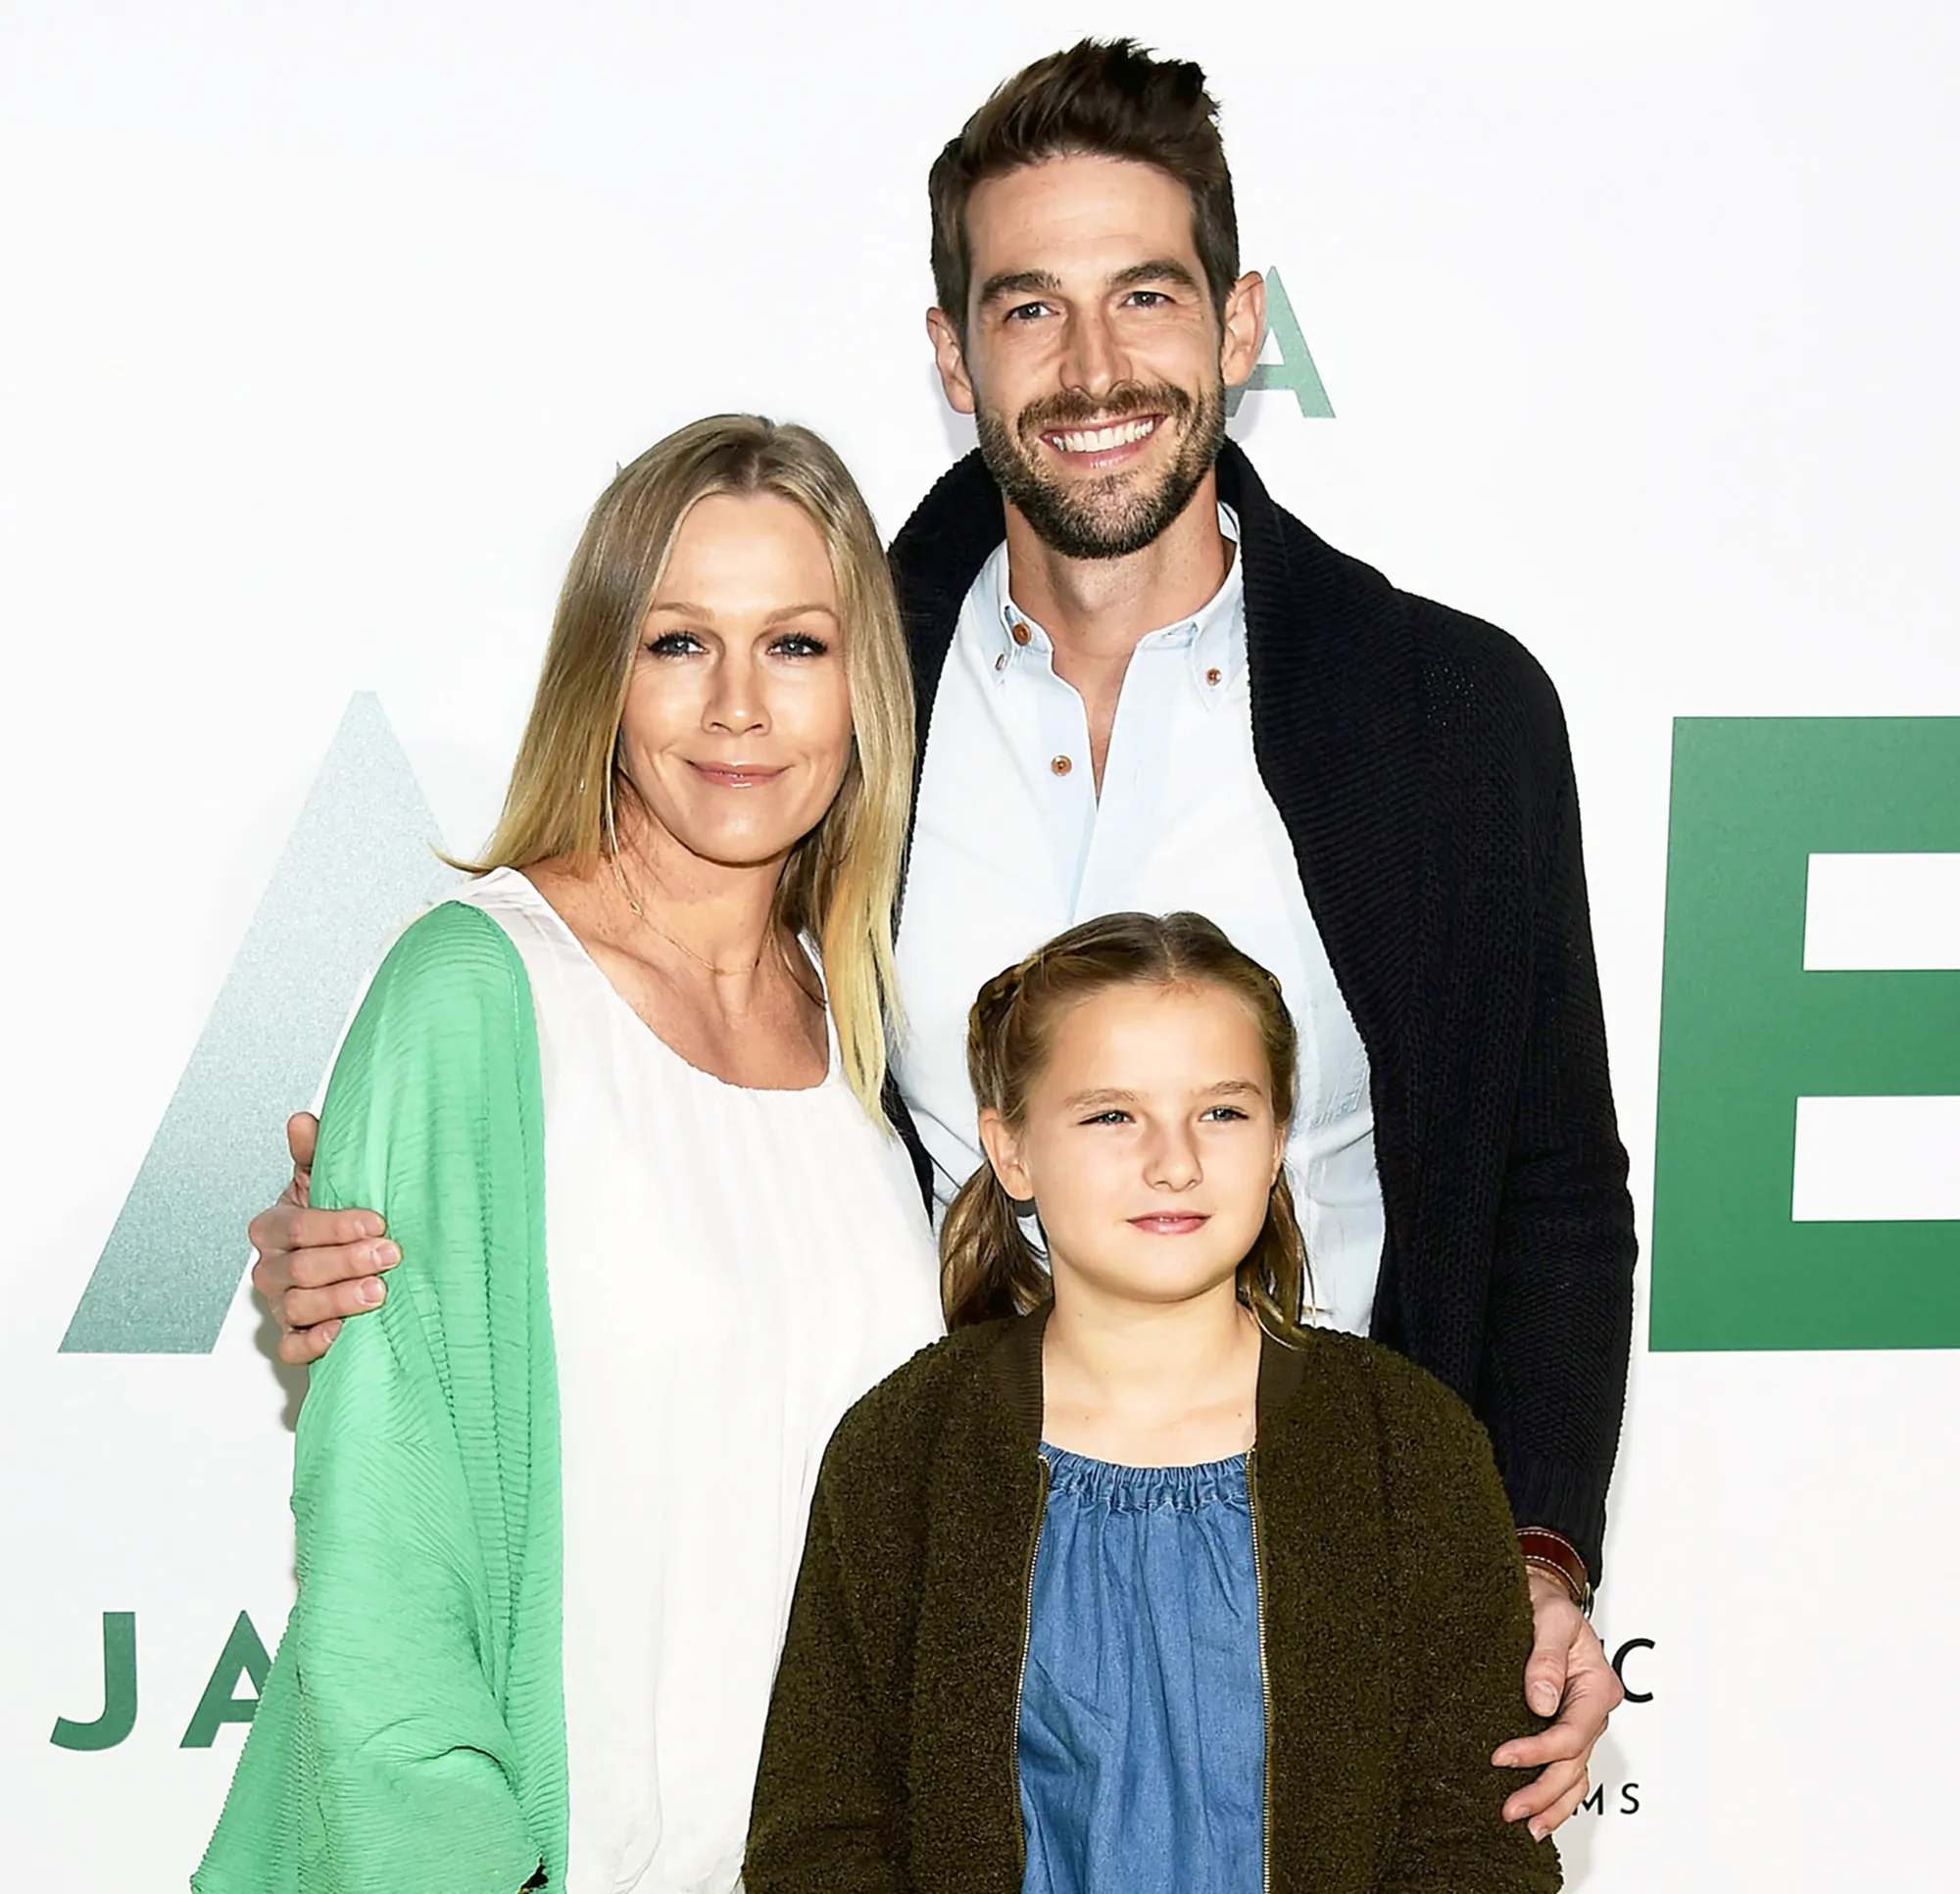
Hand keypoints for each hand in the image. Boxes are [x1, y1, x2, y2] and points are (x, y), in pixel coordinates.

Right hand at [248, 1111, 397, 1364]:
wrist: (335, 1263)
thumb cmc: (329, 1219)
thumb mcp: (323, 1182)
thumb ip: (313, 1153)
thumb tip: (302, 1121)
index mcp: (273, 1226)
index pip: (298, 1226)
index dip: (337, 1225)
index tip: (377, 1221)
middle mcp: (270, 1266)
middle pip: (299, 1268)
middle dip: (347, 1262)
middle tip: (389, 1255)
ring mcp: (278, 1303)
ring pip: (297, 1307)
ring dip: (340, 1300)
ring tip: (378, 1292)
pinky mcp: (291, 1336)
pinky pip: (291, 1347)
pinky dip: (315, 1341)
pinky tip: (343, 1331)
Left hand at [1491, 1567, 1622, 1836]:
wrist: (1542, 1594)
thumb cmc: (1546, 1602)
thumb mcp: (1549, 1618)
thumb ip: (1546, 1658)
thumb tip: (1541, 1700)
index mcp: (1596, 1686)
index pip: (1571, 1733)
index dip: (1536, 1751)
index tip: (1501, 1756)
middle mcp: (1593, 1709)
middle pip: (1574, 1764)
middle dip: (1542, 1791)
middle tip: (1509, 1809)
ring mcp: (1582, 1721)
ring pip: (1576, 1775)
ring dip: (1552, 1804)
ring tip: (1526, 1826)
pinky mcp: (1567, 1725)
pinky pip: (1571, 1768)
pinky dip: (1559, 1796)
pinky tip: (1541, 1814)